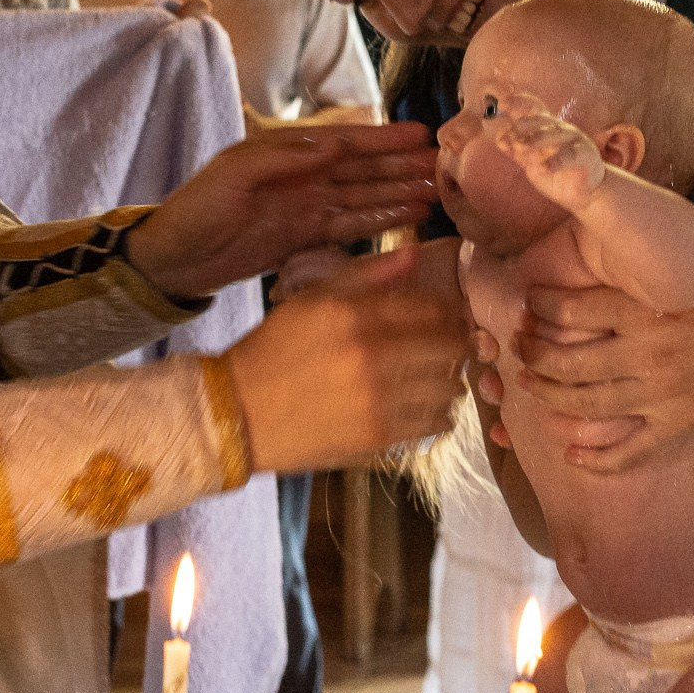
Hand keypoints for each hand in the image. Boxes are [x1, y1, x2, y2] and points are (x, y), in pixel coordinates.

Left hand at [128, 122, 436, 300]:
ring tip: (438, 193)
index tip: (421, 136)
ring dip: (399, 193)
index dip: (383, 139)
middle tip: (443, 166)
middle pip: (362, 169)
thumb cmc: (196, 209)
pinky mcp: (306, 238)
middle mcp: (303, 176)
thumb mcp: (234, 175)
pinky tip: (409, 218)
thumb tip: (333, 145)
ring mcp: (307, 208)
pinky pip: (351, 226)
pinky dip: (380, 221)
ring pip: (364, 197)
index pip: (344, 143)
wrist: (174, 259)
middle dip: (402, 165)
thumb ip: (283, 158)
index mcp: (286, 152)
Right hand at [225, 247, 469, 472]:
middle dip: (456, 345)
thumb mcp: (312, 299)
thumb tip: (416, 254)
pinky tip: (423, 406)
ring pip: (449, 388)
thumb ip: (366, 274)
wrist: (237, 413)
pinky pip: (434, 424)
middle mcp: (372, 357)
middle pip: (451, 348)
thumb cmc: (274, 350)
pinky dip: (438, 414)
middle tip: (448, 347)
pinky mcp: (378, 438)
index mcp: (355, 316)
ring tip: (434, 378)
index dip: (450, 311)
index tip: (448, 316)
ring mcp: (378, 401)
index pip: (434, 308)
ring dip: (450, 380)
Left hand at [494, 95, 602, 210]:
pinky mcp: (585, 155)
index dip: (519, 103)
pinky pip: (569, 156)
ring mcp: (574, 140)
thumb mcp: (531, 162)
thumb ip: (516, 152)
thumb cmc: (557, 173)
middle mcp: (559, 129)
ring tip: (520, 147)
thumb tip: (500, 139)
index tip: (503, 104)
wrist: (585, 193)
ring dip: (536, 140)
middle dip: (523, 126)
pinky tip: (543, 169)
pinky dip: (555, 162)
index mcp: (545, 127)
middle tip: (509, 137)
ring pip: (555, 134)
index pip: (533, 109)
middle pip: (541, 120)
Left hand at [512, 223, 693, 471]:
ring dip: (548, 398)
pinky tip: (570, 453)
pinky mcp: (680, 427)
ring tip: (530, 386)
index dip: (541, 306)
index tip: (530, 302)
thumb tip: (639, 214)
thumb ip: (671, 238)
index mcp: (651, 310)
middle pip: (568, 363)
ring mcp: (663, 397)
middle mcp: (649, 357)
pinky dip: (595, 458)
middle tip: (520, 346)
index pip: (574, 311)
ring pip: (586, 407)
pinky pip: (628, 452)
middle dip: (533, 354)